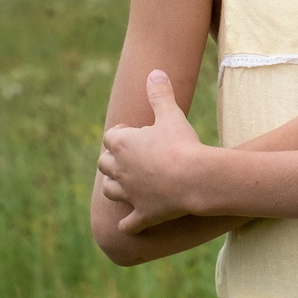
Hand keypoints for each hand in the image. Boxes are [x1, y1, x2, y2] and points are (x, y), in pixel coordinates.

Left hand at [98, 70, 206, 232]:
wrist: (194, 178)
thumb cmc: (181, 144)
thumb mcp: (171, 114)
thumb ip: (160, 94)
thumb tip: (154, 72)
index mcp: (122, 144)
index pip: (110, 137)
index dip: (120, 135)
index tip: (133, 133)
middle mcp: (120, 170)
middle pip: (104, 164)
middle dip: (111, 160)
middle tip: (127, 157)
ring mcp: (130, 194)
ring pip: (110, 192)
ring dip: (114, 188)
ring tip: (125, 185)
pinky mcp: (142, 215)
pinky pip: (128, 225)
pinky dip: (128, 225)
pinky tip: (130, 224)